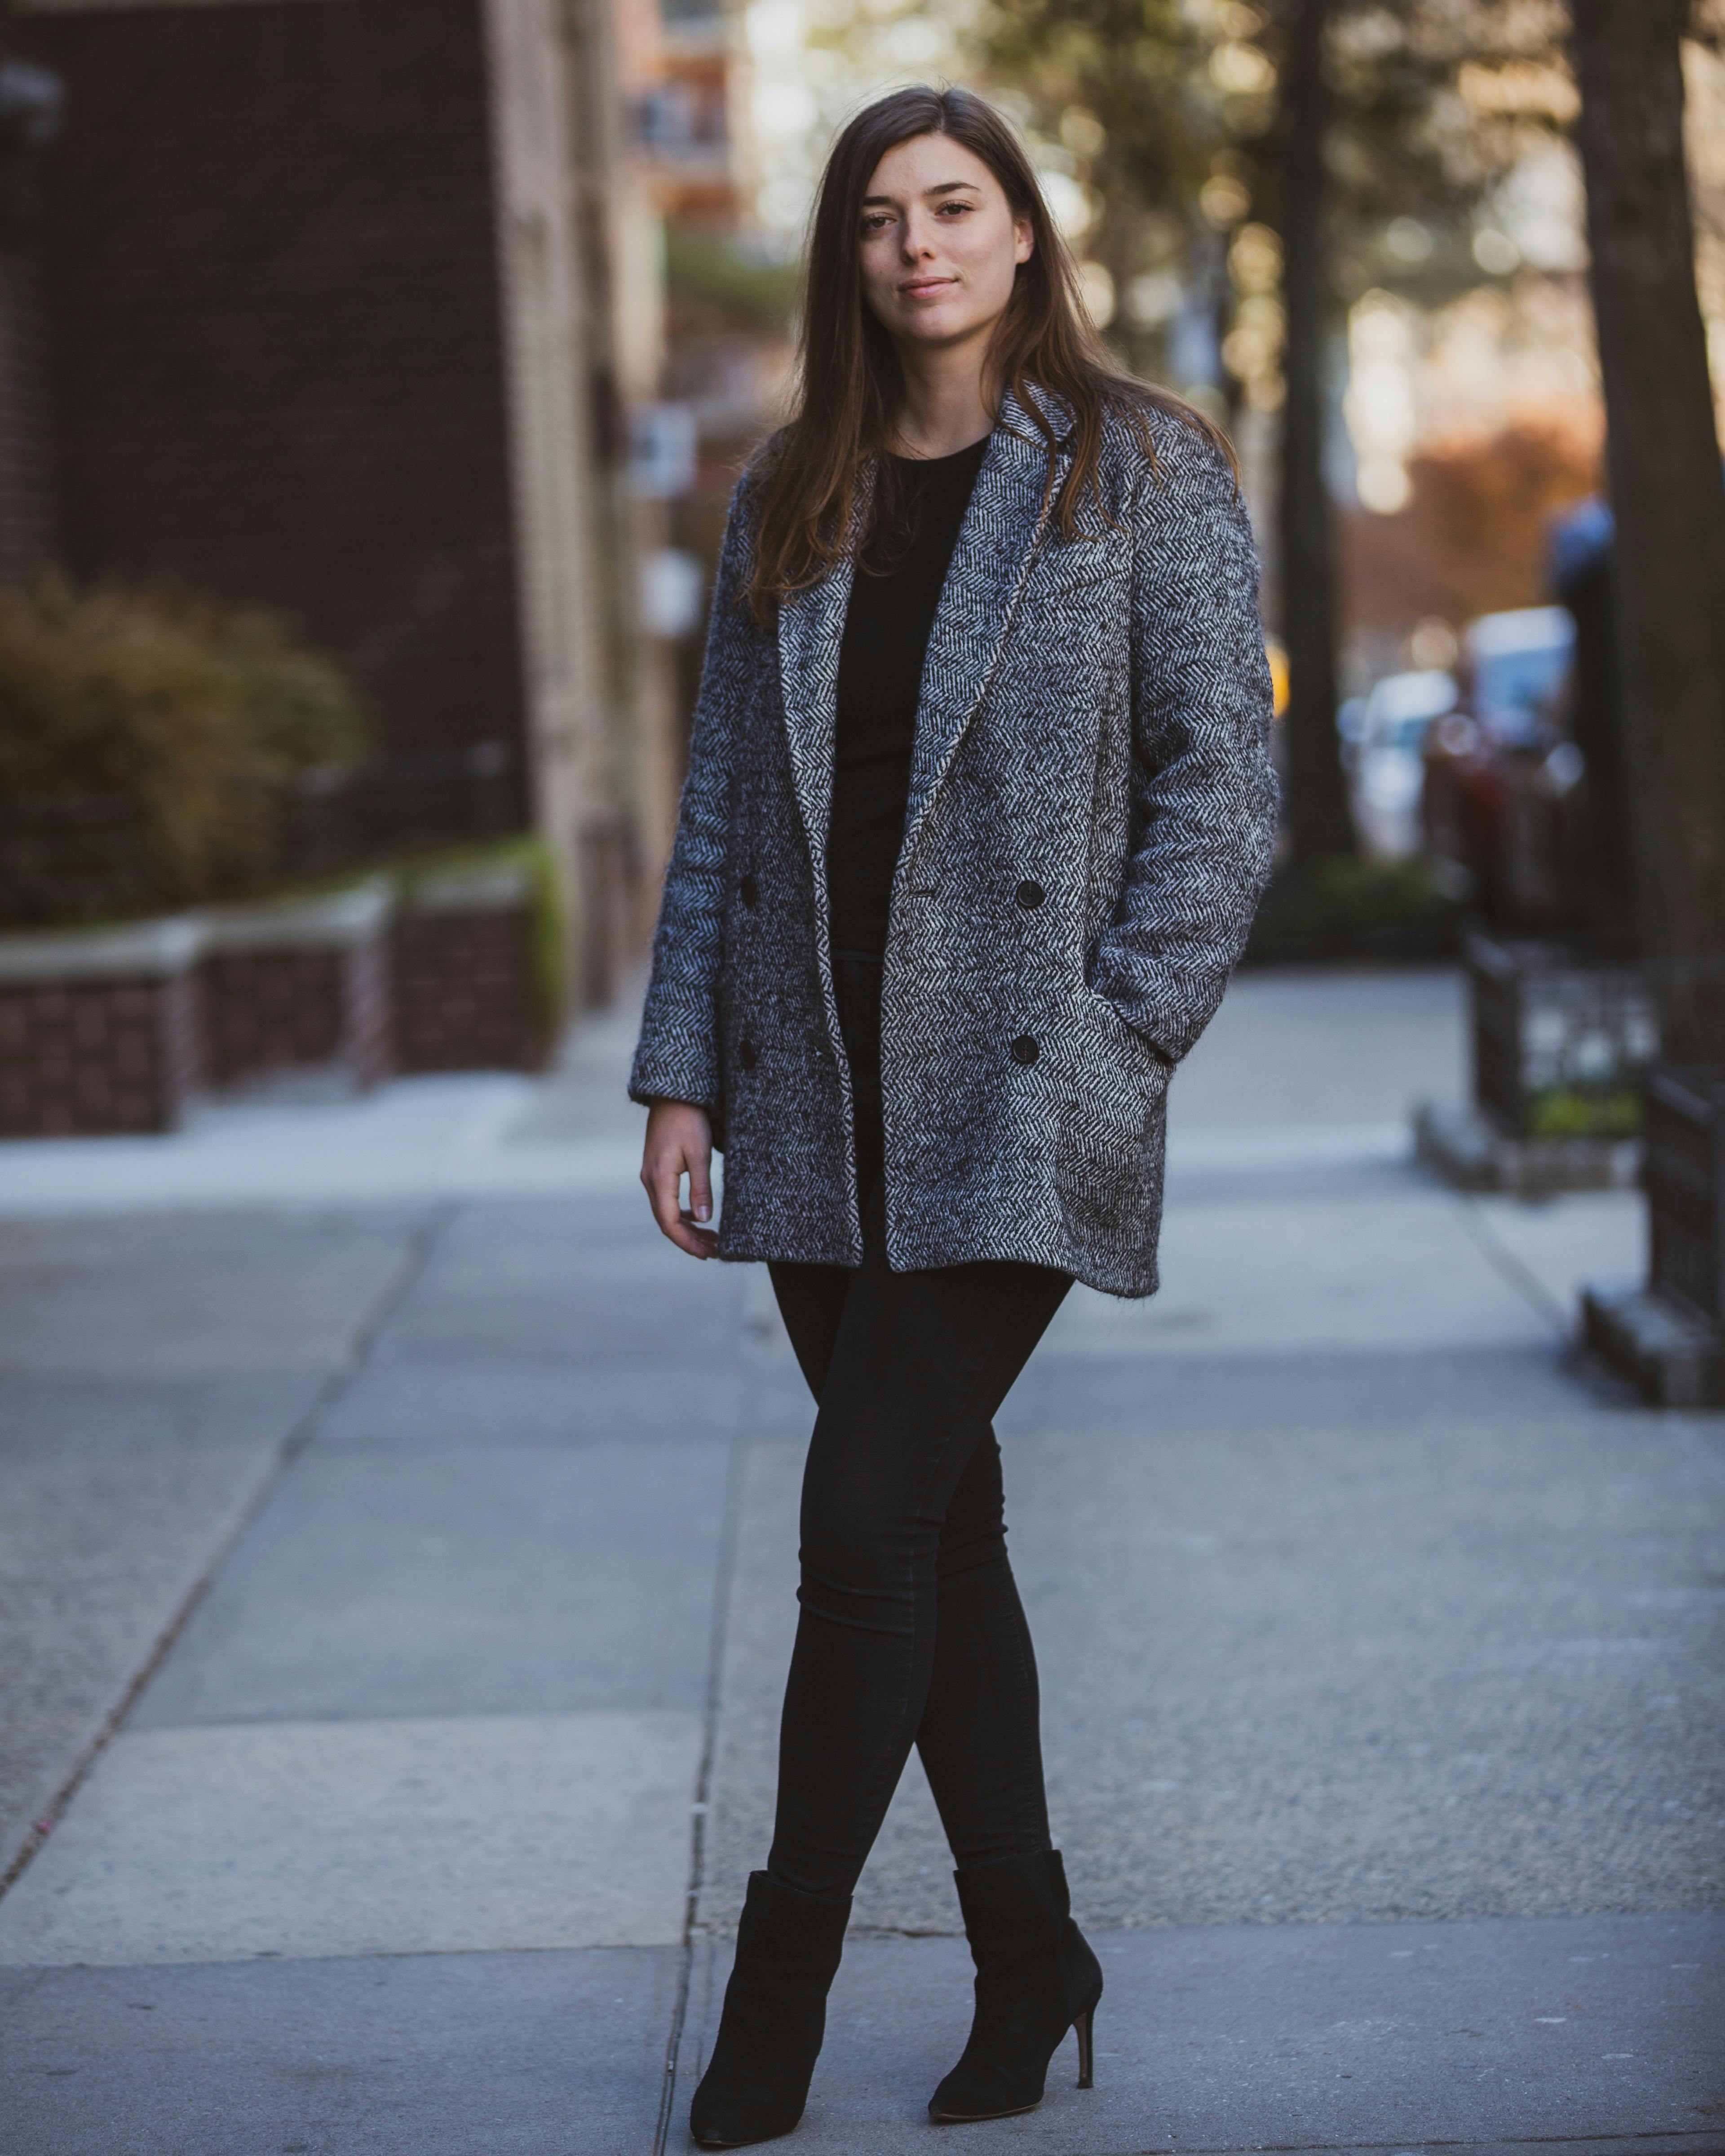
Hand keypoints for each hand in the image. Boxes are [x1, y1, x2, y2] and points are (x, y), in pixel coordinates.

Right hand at [641, 1100, 717, 1258]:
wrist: (673, 1095)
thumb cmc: (689, 1120)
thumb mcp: (700, 1154)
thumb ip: (701, 1188)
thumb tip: (705, 1220)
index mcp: (659, 1179)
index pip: (670, 1223)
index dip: (688, 1242)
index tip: (708, 1254)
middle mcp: (650, 1181)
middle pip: (667, 1222)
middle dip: (690, 1240)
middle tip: (715, 1251)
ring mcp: (651, 1176)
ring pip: (666, 1212)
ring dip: (687, 1228)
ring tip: (711, 1239)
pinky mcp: (656, 1170)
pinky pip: (666, 1200)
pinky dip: (682, 1213)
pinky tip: (699, 1216)